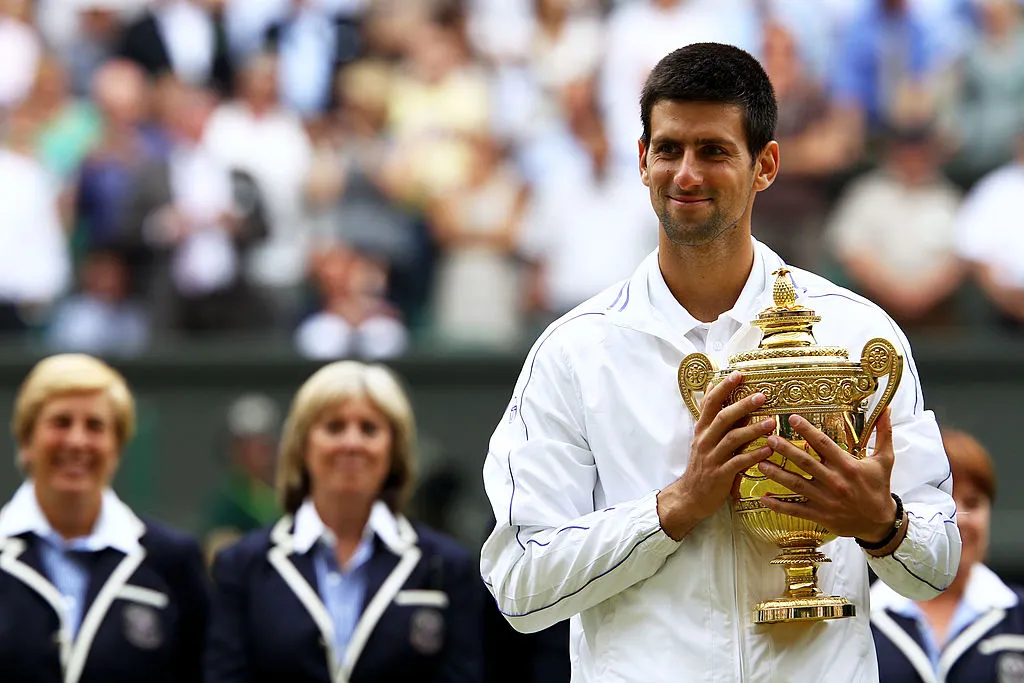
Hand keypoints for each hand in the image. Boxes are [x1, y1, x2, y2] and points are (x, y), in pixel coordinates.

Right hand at [658, 371, 774, 539]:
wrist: (690, 497)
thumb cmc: (702, 466)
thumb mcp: (703, 439)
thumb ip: (713, 417)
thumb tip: (718, 390)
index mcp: (701, 430)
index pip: (710, 403)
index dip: (723, 388)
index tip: (738, 375)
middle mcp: (705, 441)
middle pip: (723, 417)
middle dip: (742, 405)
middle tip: (762, 396)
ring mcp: (712, 458)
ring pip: (732, 439)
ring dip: (753, 429)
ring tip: (772, 422)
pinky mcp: (720, 475)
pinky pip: (738, 462)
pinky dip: (754, 455)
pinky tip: (768, 450)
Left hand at [757, 408, 896, 541]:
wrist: (880, 522)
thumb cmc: (879, 487)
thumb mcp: (885, 460)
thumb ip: (883, 433)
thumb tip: (886, 409)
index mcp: (847, 466)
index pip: (823, 444)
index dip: (806, 430)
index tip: (791, 418)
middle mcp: (834, 482)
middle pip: (805, 462)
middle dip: (785, 450)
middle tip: (768, 438)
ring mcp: (825, 500)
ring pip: (796, 485)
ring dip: (776, 474)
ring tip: (760, 463)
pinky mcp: (820, 515)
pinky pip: (795, 510)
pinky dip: (778, 505)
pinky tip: (763, 497)